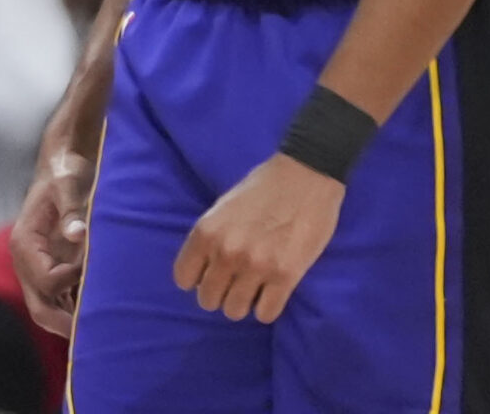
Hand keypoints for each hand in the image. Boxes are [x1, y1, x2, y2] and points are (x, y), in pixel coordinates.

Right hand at [12, 148, 96, 335]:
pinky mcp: (54, 271)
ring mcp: (39, 269)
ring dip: (74, 322)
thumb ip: (72, 208)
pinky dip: (78, 312)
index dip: (70, 282)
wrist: (64, 165)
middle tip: (99, 336)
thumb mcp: (69, 184)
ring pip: (51, 311)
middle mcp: (27, 262)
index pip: (45, 281)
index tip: (93, 267)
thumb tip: (77, 234)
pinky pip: (63, 302)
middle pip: (40, 308)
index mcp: (25, 243)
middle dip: (66, 325)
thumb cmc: (65, 172)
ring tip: (106, 332)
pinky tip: (104, 317)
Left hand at [173, 153, 342, 323]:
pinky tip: (273, 291)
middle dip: (220, 293)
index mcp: (206, 232)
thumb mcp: (223, 208)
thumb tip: (203, 272)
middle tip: (236, 282)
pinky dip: (267, 307)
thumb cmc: (263, 187)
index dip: (197, 279)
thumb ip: (210, 239)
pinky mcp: (285, 276)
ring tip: (255, 287)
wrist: (306, 175)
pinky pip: (265, 314)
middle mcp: (226, 252)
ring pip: (234, 311)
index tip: (211, 274)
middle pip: (208, 300)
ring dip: (244, 302)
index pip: (183, 278)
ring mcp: (256, 266)